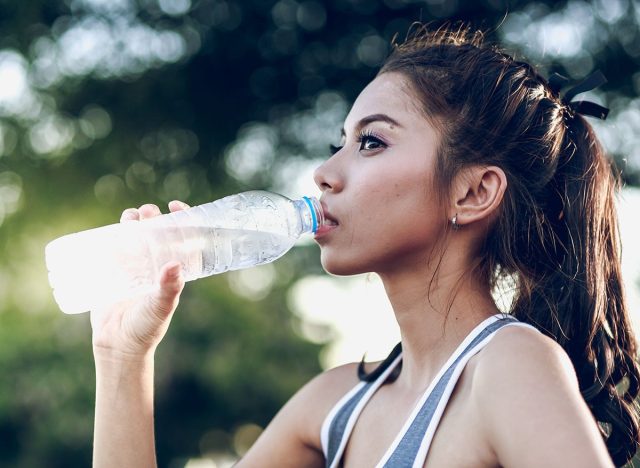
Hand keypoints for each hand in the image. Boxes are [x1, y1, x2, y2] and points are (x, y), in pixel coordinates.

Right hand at [90, 200, 190, 359]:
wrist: (118, 345)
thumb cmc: (147, 328)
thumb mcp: (161, 307)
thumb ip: (168, 289)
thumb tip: (174, 265)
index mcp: (174, 271)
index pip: (183, 239)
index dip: (183, 220)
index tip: (176, 206)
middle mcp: (156, 266)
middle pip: (158, 233)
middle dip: (155, 218)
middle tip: (148, 211)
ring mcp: (135, 267)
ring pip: (136, 236)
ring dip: (134, 222)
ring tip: (130, 216)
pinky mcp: (114, 272)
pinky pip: (114, 247)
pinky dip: (113, 234)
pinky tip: (112, 228)